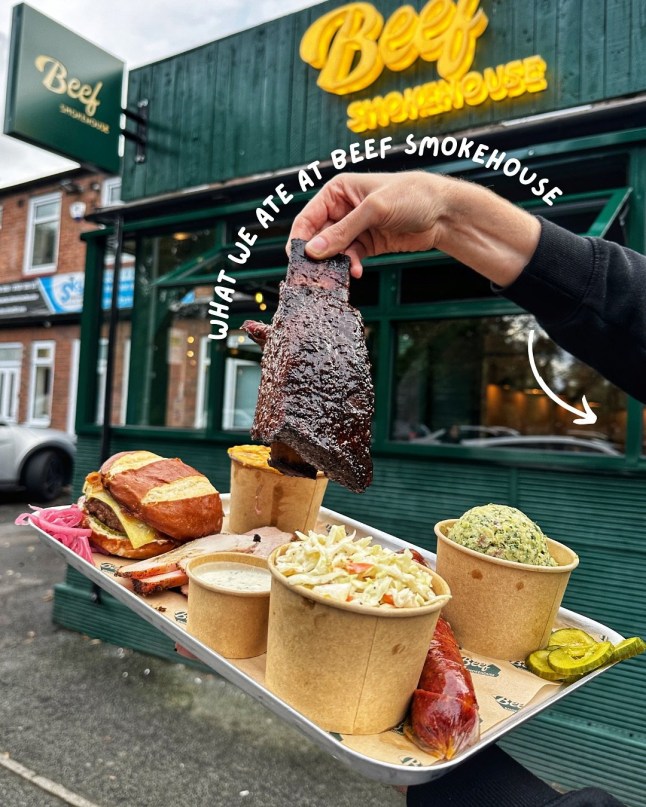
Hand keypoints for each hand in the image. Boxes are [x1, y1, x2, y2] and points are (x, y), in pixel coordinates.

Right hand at [288, 172, 450, 277]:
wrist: (443, 213)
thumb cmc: (412, 196)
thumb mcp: (374, 210)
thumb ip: (343, 231)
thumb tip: (314, 250)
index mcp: (338, 191)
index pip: (308, 217)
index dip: (301, 238)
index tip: (298, 259)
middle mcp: (343, 209)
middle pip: (318, 237)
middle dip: (319, 255)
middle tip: (318, 273)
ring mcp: (355, 228)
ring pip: (333, 251)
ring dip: (335, 264)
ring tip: (342, 273)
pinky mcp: (367, 244)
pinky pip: (350, 258)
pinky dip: (350, 267)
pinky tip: (356, 272)